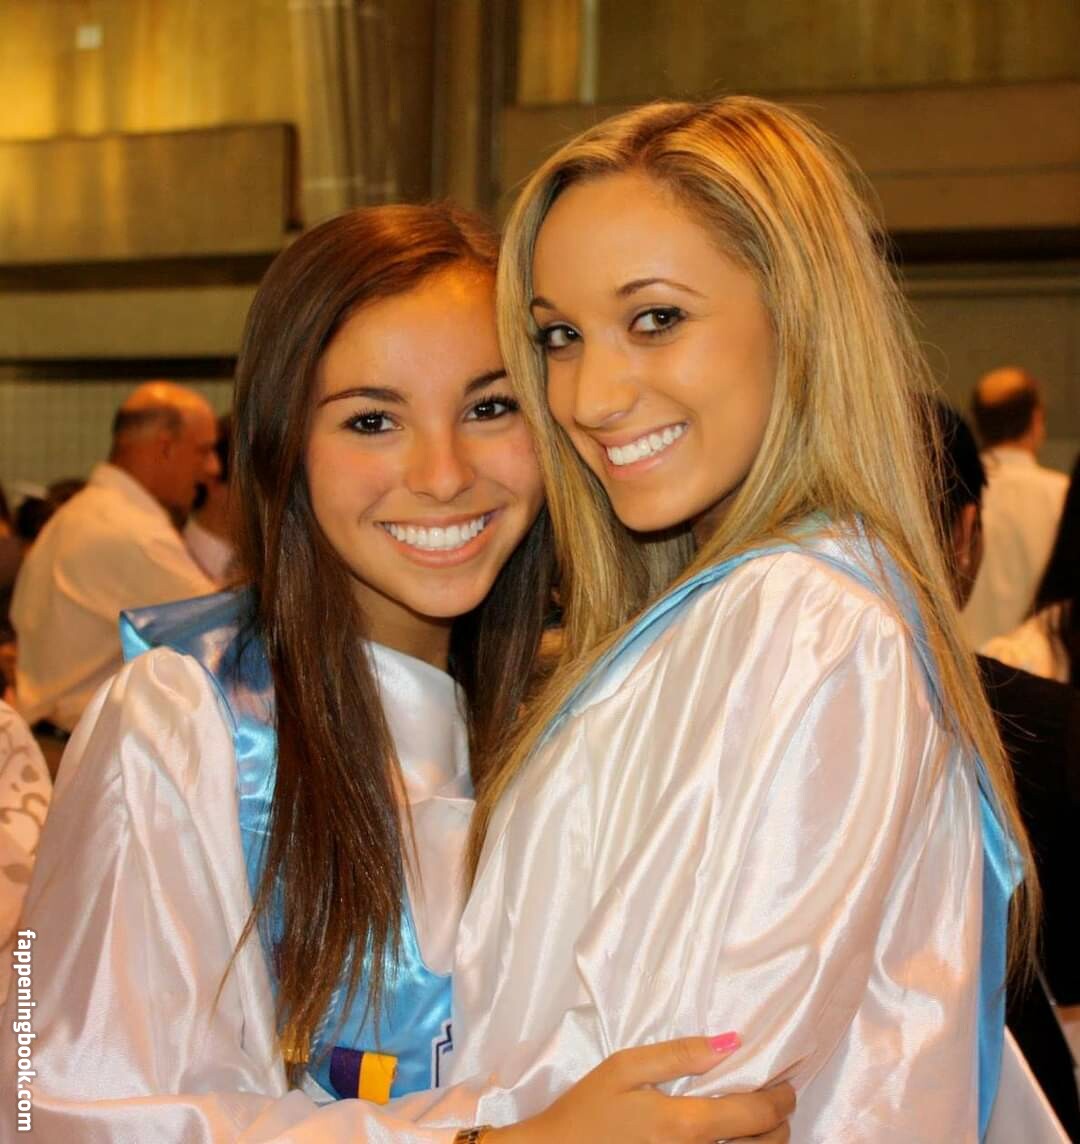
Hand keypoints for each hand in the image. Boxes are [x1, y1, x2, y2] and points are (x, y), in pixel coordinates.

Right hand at [487, 1035, 793, 1143]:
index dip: (780, 1098)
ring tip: (759, 1119)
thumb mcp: (625, 1068)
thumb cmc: (587, 1110)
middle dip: (779, 1123)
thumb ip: (678, 1054)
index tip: (786, 1083)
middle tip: (776, 1098)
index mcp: (686, 1126)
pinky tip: (731, 1136)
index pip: (756, 1115)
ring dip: (764, 1141)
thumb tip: (730, 1042)